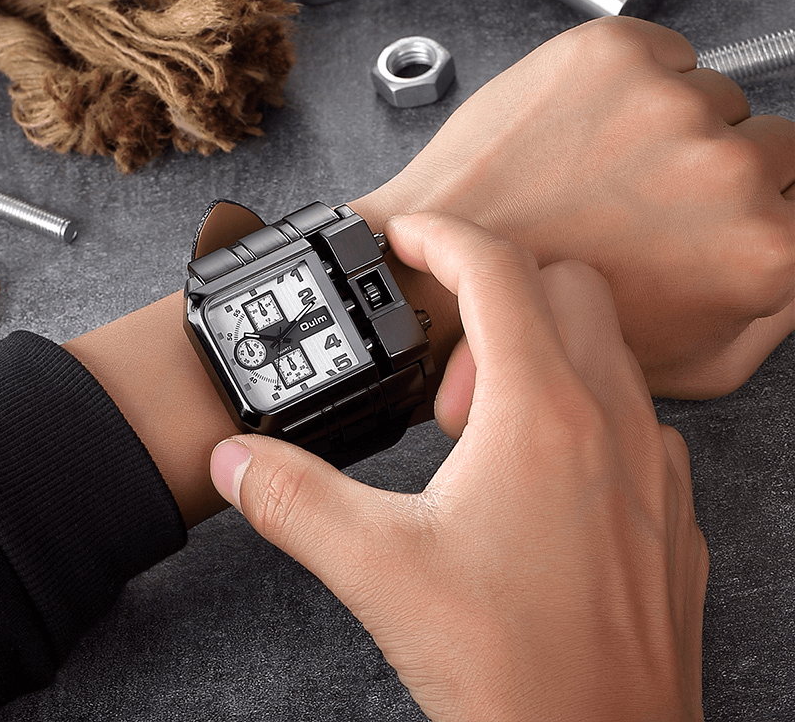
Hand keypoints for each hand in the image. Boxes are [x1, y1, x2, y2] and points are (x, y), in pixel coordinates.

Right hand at [210, 213, 708, 720]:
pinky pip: (632, 414)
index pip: (496, 269)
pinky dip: (581, 412)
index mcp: (541, 412)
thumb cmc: (511, 669)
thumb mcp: (377, 570)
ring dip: (539, 358)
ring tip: (484, 438)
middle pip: (565, 286)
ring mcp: (654, 461)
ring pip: (606, 348)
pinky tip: (539, 480)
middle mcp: (611, 420)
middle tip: (446, 385)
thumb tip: (236, 461)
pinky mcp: (670, 504)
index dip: (441, 237)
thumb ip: (293, 500)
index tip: (405, 238)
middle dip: (497, 300)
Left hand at [352, 16, 794, 398]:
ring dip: (665, 130)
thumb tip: (792, 251)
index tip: (711, 215)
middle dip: (715, 170)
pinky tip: (579, 142)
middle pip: (768, 141)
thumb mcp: (691, 363)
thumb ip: (773, 315)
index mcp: (763, 250)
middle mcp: (726, 170)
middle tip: (646, 202)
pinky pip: (661, 56)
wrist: (441, 280)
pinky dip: (628, 89)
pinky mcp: (609, 56)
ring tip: (597, 177)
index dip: (752, 209)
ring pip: (707, 97)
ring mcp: (666, 104)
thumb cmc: (549, 324)